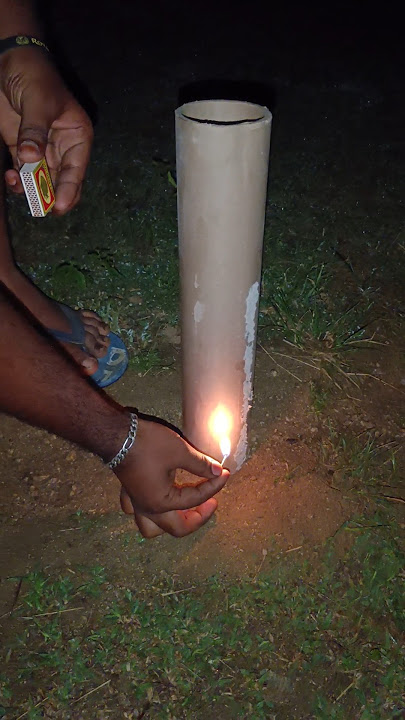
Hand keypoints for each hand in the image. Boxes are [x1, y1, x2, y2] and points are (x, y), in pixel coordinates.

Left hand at [0, 47, 92, 213]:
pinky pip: (22, 174)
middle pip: (61, 182)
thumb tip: (29, 159)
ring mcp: (41, 151)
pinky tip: (10, 178)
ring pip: (41, 182)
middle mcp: (62, 149)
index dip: (69, 190)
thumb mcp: (39, 102)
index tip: (60, 206)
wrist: (9, 60)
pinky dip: (17, 181)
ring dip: (30, 189)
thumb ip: (34, 132)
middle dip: (50, 196)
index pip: (76, 170)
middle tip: (40, 208)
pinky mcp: (21, 150)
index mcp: (77, 137)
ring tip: (18, 185)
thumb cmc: (34, 75)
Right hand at [115, 418, 228, 536]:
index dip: (214, 487)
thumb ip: (201, 464)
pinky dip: (149, 510)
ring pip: (152, 527)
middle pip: (177, 528)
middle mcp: (148, 508)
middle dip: (198, 517)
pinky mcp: (129, 492)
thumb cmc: (148, 444)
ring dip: (170, 523)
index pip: (195, 500)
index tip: (224, 473)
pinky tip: (159, 497)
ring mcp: (136, 502)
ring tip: (185, 509)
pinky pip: (137, 511)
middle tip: (212, 502)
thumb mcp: (180, 451)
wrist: (117, 434)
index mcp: (162, 503)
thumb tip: (218, 471)